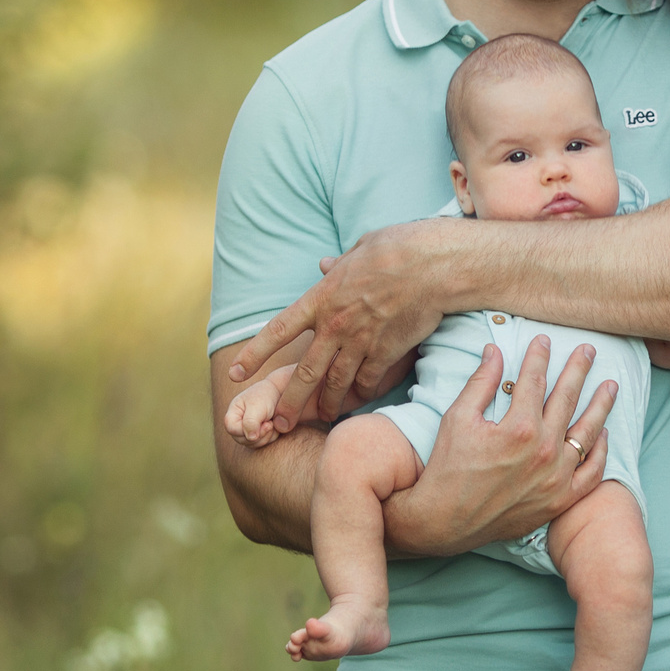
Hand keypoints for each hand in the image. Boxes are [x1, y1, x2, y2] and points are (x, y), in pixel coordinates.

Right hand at [223, 376, 289, 448]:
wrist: (280, 392)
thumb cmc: (266, 396)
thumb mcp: (257, 406)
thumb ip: (251, 422)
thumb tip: (251, 438)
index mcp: (233, 413)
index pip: (232, 429)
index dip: (246, 430)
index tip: (264, 423)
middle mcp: (238, 423)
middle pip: (242, 440)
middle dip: (260, 434)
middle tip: (270, 423)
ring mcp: (247, 430)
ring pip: (253, 444)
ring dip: (266, 436)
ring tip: (272, 422)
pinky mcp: (258, 435)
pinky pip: (262, 444)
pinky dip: (271, 437)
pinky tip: (275, 426)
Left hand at [225, 221, 448, 424]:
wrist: (433, 266)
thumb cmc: (398, 249)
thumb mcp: (359, 249)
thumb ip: (338, 266)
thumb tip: (324, 266)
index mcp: (321, 298)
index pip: (278, 330)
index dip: (254, 353)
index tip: (236, 372)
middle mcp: (335, 325)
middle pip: (304, 372)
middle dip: (290, 401)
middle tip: (280, 421)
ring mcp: (360, 342)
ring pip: (334, 383)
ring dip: (326, 404)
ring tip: (322, 416)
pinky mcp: (386, 353)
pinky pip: (367, 381)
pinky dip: (362, 392)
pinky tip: (360, 398)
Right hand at [383, 335, 618, 555]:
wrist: (444, 522)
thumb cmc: (448, 469)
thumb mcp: (458, 418)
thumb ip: (481, 382)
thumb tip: (494, 350)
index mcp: (519, 428)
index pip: (536, 381)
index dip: (540, 356)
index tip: (544, 340)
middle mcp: (544, 452)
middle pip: (567, 399)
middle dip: (578, 370)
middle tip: (588, 351)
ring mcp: (556, 478)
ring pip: (587, 433)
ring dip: (600, 405)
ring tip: (610, 386)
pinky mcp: (560, 500)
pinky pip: (591, 473)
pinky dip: (600, 452)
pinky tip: (603, 434)